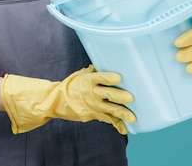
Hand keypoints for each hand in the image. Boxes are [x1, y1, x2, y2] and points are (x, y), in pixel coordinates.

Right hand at [1, 65, 135, 133]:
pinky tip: (124, 128)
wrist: (58, 101)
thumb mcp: (81, 75)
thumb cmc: (73, 85)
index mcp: (88, 80)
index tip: (118, 77)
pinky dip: (116, 124)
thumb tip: (107, 62)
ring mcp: (93, 105)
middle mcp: (91, 93)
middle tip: (130, 98)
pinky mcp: (94, 114)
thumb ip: (94, 71)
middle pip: (107, 94)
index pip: (99, 77)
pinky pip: (107, 119)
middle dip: (119, 96)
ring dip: (122, 112)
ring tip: (132, 117)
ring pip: (110, 109)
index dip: (108, 78)